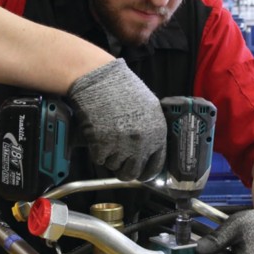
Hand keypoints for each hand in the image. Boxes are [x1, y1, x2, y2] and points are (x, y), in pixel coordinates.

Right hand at [66, 58, 165, 180]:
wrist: (101, 80)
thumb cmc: (123, 88)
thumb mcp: (149, 107)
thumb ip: (152, 129)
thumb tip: (148, 148)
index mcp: (157, 134)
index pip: (155, 165)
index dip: (145, 171)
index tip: (139, 172)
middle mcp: (142, 143)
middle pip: (132, 173)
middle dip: (124, 169)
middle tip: (117, 161)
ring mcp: (122, 146)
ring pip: (113, 166)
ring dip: (109, 157)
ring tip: (106, 138)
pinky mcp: (102, 146)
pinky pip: (99, 159)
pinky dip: (96, 151)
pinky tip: (98, 135)